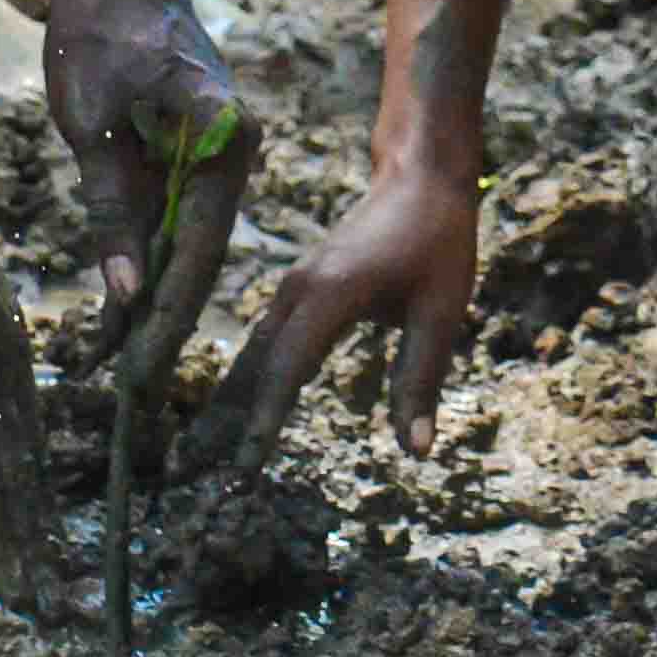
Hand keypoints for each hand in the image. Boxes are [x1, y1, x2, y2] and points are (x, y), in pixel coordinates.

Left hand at [44, 0, 246, 382]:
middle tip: (130, 390)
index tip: (145, 368)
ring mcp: (214, 150)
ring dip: (147, 295)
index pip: (199, 247)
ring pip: (180, 240)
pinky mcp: (189, 149)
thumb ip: (112, 209)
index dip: (170, 313)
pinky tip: (115, 307)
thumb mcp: (92, 123)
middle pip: (196, 253)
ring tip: (114, 365)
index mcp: (226, 139)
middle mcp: (233, 150)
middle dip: (161, 320)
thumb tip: (125, 293)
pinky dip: (141, 255)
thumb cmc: (100, 31)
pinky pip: (167, 215)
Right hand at [203, 142, 480, 461]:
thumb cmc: (438, 244)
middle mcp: (300, 289)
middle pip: (259, 364)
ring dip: (238, 400)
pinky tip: (242, 410)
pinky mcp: (298, 287)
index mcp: (331, 294)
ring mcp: (294, 285)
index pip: (287, 368)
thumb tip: (417, 451)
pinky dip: (254, 376)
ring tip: (215, 453)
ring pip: (256, 352)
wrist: (419, 179)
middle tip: (218, 476)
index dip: (265, 421)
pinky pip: (267, 338)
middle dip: (237, 420)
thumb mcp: (441, 314)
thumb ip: (420, 382)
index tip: (248, 466)